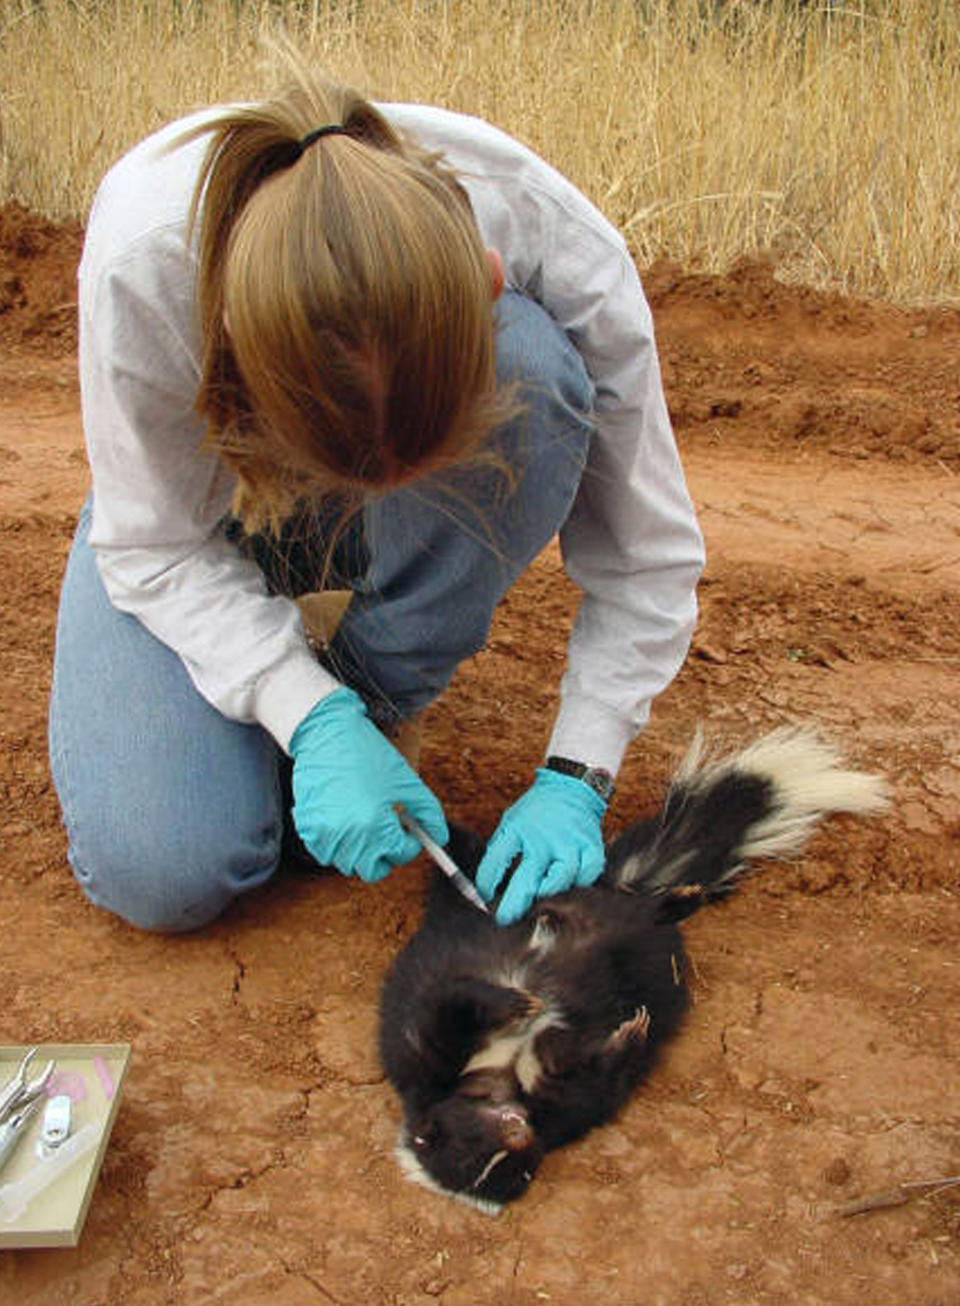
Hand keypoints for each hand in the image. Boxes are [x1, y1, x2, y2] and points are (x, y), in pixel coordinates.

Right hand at [289, 688, 446, 882]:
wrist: (325, 733)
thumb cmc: (369, 755)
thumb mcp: (407, 781)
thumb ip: (429, 813)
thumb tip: (439, 837)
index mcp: (375, 825)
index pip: (400, 855)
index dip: (409, 844)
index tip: (410, 833)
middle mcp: (347, 836)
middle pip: (373, 871)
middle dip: (386, 856)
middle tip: (390, 836)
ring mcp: (323, 834)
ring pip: (348, 864)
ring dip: (360, 851)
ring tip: (365, 822)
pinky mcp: (306, 828)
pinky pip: (325, 853)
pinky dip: (337, 845)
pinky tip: (343, 820)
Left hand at [475, 769, 607, 924]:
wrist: (571, 786)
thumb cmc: (537, 812)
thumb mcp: (511, 822)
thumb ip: (502, 850)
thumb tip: (488, 885)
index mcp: (518, 829)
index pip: (495, 861)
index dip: (486, 884)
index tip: (485, 897)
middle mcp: (543, 837)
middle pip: (527, 880)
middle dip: (514, 906)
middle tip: (506, 920)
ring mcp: (569, 842)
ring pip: (560, 881)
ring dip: (547, 896)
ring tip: (538, 905)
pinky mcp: (591, 846)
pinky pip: (587, 875)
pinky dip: (578, 884)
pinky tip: (569, 886)